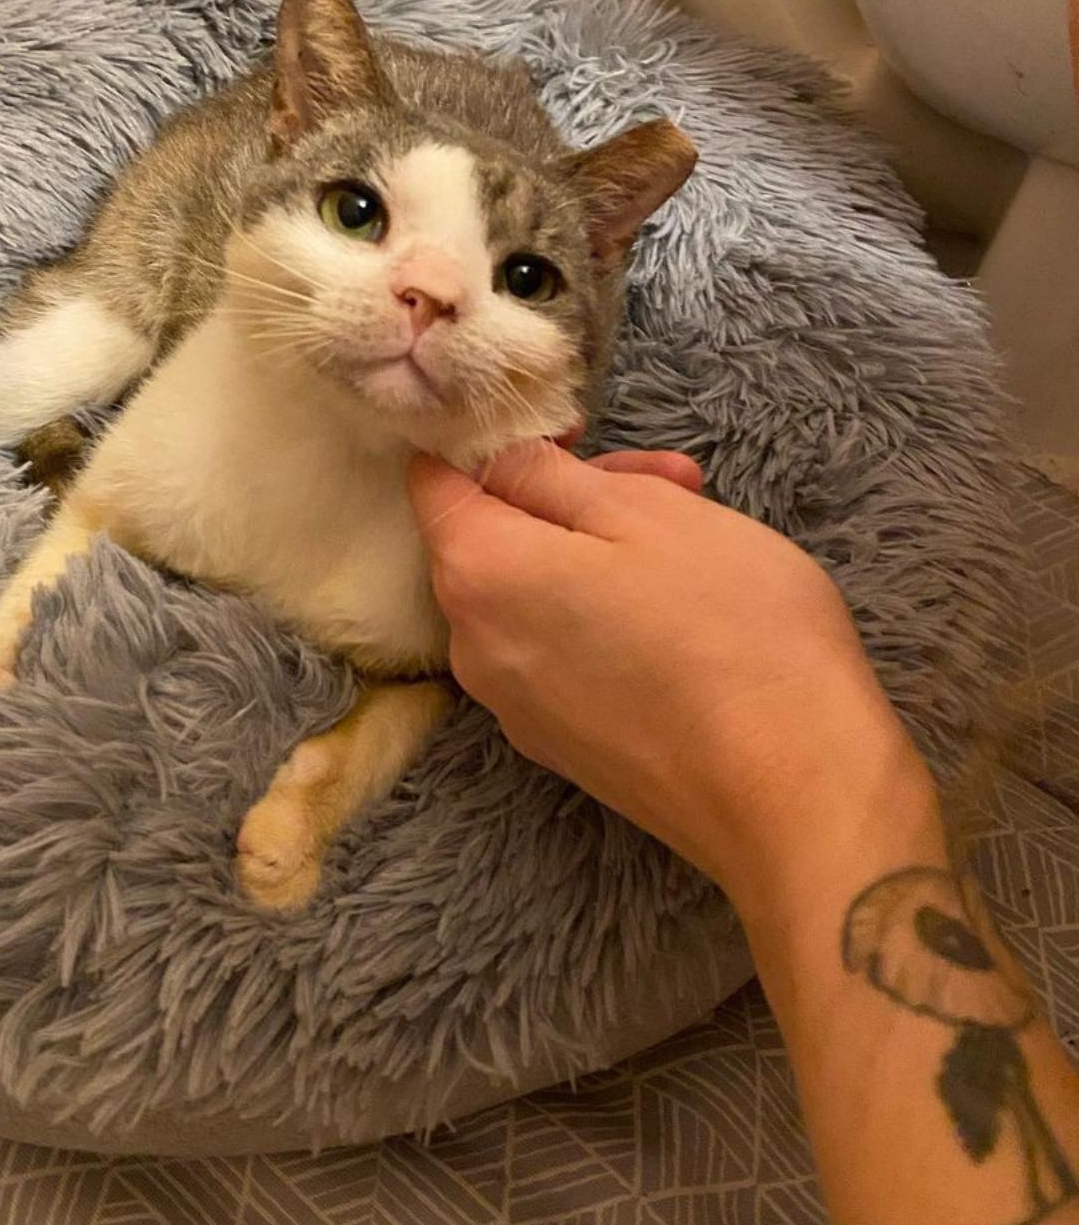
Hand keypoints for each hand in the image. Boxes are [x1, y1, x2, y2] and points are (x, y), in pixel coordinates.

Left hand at [408, 443, 931, 908]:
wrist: (793, 793)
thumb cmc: (729, 630)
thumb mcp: (645, 513)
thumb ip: (550, 477)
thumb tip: (494, 459)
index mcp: (477, 575)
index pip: (432, 482)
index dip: (492, 439)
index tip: (575, 430)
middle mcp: (472, 647)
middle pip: (493, 538)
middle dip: (574, 496)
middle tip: (676, 480)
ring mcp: (514, 707)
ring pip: (533, 593)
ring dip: (600, 551)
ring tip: (700, 533)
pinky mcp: (562, 747)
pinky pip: (558, 650)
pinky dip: (602, 614)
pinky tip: (683, 609)